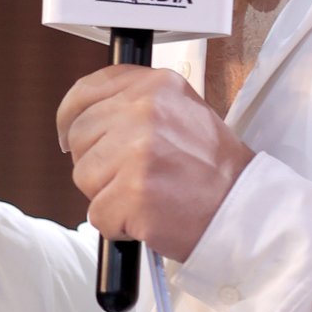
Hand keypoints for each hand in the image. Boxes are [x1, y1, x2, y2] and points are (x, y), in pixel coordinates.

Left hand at [56, 66, 252, 261]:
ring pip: (84, 176)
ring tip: (147, 195)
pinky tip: (147, 217)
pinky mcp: (132, 193)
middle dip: (97, 163)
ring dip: (108, 195)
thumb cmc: (213, 170)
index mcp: (156, 87)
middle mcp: (144, 112)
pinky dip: (118, 225)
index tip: (68, 133)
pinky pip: (97, 214)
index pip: (88, 89)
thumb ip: (137, 105)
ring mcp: (137, 152)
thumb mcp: (182, 112)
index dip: (71, 115)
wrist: (243, 210)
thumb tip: (86, 115)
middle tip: (132, 176)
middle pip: (80, 136)